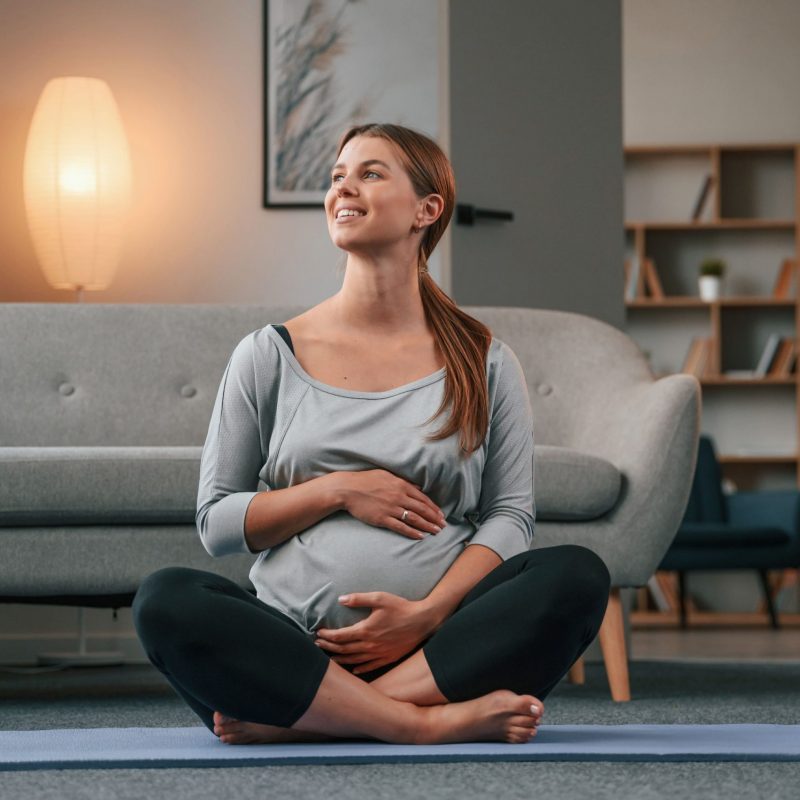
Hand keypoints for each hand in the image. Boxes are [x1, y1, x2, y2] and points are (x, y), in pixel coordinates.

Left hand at [314, 591, 434, 673]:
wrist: (422, 621)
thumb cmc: (401, 607)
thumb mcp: (379, 598)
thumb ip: (359, 598)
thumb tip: (341, 599)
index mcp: (365, 630)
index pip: (340, 636)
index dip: (327, 636)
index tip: (318, 633)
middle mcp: (370, 645)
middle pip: (344, 650)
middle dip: (329, 648)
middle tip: (317, 646)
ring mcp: (379, 654)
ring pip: (354, 660)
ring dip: (340, 659)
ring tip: (329, 659)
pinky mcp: (388, 658)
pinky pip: (370, 666)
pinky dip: (359, 668)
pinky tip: (353, 669)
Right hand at [337, 469, 446, 540]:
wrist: (348, 489)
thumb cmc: (366, 480)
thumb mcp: (387, 475)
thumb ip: (403, 481)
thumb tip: (417, 486)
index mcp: (401, 485)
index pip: (422, 498)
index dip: (433, 507)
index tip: (441, 514)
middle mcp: (399, 497)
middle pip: (422, 509)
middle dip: (434, 518)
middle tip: (444, 525)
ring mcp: (391, 508)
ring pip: (414, 519)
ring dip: (427, 526)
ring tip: (436, 532)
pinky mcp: (383, 518)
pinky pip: (401, 527)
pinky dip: (412, 532)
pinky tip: (420, 536)